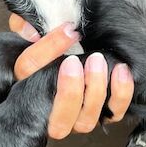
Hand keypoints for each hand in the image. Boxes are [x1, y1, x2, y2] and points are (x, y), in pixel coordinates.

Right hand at [9, 14, 134, 139]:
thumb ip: (24, 24)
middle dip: (69, 91)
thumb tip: (30, 30)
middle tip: (76, 60)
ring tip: (98, 61)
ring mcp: (77, 118)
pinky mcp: (102, 114)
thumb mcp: (35, 31)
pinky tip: (120, 70)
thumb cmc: (55, 46)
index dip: (47, 49)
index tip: (68, 30)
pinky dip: (120, 94)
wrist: (81, 54)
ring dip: (94, 91)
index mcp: (27, 85)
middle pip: (57, 120)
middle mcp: (50, 110)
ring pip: (85, 121)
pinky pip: (113, 113)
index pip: (28, 71)